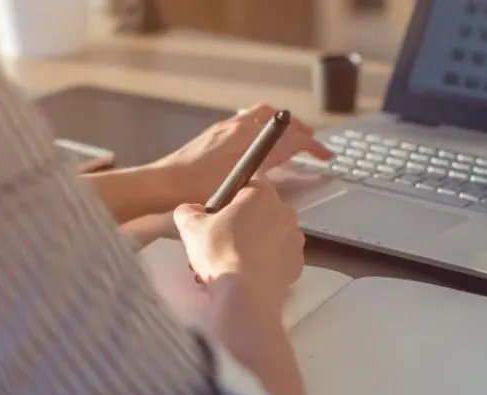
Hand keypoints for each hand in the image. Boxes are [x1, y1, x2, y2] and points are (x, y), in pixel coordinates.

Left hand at [149, 103, 332, 210]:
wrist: (160, 184)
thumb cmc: (194, 187)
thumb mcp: (239, 180)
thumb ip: (266, 164)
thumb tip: (288, 152)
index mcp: (245, 137)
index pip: (288, 136)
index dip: (311, 145)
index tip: (325, 155)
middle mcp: (236, 127)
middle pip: (278, 120)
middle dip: (300, 131)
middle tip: (314, 144)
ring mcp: (224, 129)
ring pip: (262, 116)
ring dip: (282, 125)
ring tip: (293, 134)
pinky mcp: (215, 135)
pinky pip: (247, 120)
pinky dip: (264, 126)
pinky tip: (262, 138)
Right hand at [173, 177, 304, 308]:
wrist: (245, 296)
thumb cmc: (219, 252)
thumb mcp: (191, 228)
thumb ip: (187, 211)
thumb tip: (190, 209)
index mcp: (262, 195)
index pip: (247, 185)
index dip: (230, 199)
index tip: (217, 217)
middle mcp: (285, 212)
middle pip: (260, 212)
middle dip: (242, 224)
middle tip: (220, 243)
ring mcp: (295, 239)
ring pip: (270, 236)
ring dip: (254, 244)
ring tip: (231, 264)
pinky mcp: (298, 264)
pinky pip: (278, 258)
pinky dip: (266, 263)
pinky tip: (248, 275)